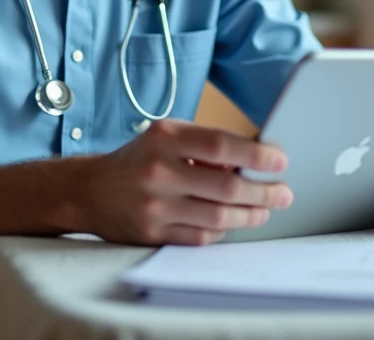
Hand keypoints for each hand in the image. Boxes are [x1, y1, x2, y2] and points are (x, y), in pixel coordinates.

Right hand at [79, 119, 292, 245]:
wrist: (89, 190)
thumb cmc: (139, 160)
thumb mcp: (166, 137)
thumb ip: (205, 145)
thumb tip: (254, 160)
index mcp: (165, 138)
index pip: (221, 146)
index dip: (256, 156)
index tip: (280, 161)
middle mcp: (158, 171)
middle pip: (226, 188)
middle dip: (264, 192)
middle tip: (284, 193)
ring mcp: (154, 206)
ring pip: (218, 217)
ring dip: (250, 216)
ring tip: (265, 210)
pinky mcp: (152, 234)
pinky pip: (201, 237)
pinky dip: (222, 230)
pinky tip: (231, 222)